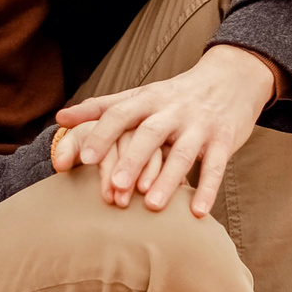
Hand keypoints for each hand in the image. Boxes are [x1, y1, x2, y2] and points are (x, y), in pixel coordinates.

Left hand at [51, 43, 280, 216]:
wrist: (232, 78)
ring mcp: (199, 125)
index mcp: (148, 100)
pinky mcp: (224, 140)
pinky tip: (197, 213)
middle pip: (150, 134)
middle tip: (114, 186)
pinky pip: (216, 166)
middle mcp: (172, 111)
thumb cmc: (175, 95)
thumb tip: (60, 117)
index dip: (102, 135)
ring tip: (150, 205)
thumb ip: (101, 107)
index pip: (120, 114)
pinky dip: (207, 189)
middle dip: (132, 160)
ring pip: (182, 153)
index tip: (83, 159)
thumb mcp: (140, 95)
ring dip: (167, 179)